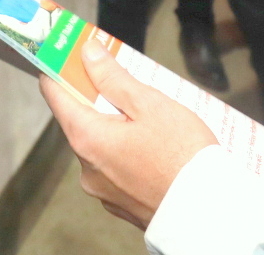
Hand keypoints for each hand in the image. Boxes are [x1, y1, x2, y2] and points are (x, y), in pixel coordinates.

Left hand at [41, 35, 217, 228]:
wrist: (208, 211)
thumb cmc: (183, 155)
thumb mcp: (149, 104)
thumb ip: (113, 77)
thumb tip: (88, 53)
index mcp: (87, 139)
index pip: (55, 94)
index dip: (60, 69)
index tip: (70, 54)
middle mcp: (87, 168)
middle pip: (80, 120)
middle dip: (98, 99)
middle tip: (124, 82)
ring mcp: (103, 191)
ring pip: (100, 146)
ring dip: (115, 129)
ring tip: (150, 119)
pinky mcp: (122, 204)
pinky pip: (116, 169)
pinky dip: (127, 154)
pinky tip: (154, 149)